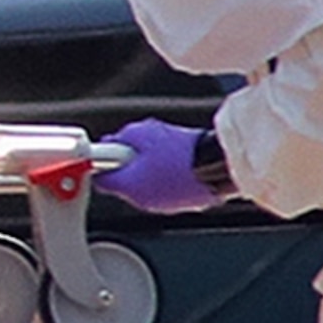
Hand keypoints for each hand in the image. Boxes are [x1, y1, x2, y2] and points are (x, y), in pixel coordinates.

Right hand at [97, 117, 224, 213]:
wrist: (222, 171)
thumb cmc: (179, 175)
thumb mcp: (131, 186)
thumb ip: (108, 182)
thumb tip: (100, 179)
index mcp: (133, 133)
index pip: (106, 150)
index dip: (108, 170)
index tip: (112, 183)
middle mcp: (154, 130)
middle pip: (132, 158)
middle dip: (135, 177)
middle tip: (141, 192)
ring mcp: (175, 138)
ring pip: (154, 164)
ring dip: (157, 180)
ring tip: (167, 193)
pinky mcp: (193, 148)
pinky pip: (175, 167)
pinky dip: (176, 179)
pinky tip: (183, 189)